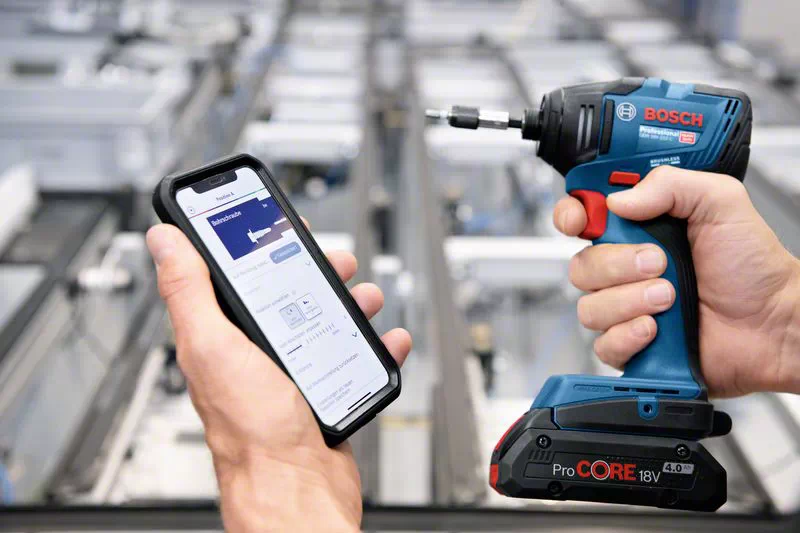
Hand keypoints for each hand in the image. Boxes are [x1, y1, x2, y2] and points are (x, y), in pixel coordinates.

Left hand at [146, 224, 411, 532]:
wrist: (298, 489)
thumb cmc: (252, 431)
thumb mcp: (213, 347)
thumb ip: (188, 291)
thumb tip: (162, 241)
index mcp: (223, 338)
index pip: (233, 277)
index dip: (254, 246)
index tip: (275, 223)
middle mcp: (256, 354)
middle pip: (287, 296)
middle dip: (314, 272)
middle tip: (333, 262)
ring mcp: (293, 373)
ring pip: (325, 323)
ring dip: (350, 304)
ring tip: (365, 298)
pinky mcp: (326, 392)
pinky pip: (355, 358)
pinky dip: (376, 345)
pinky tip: (386, 339)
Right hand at [553, 166, 799, 396]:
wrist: (773, 324)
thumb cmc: (753, 268)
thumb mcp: (721, 203)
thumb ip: (670, 185)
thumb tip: (619, 199)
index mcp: (640, 229)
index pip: (583, 217)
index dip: (571, 216)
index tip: (580, 221)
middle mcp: (626, 268)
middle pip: (581, 264)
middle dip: (617, 264)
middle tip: (658, 262)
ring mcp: (627, 307)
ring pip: (589, 306)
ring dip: (630, 301)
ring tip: (669, 299)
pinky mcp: (632, 344)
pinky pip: (603, 344)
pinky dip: (629, 336)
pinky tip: (657, 329)